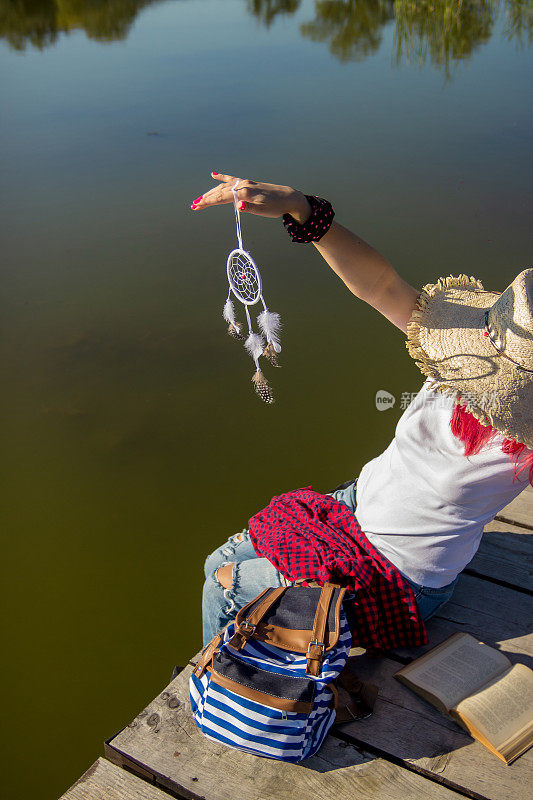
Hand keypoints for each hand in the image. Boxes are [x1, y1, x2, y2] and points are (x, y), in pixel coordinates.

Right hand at [190, 172, 311, 223]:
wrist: (288, 198)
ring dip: (211, 192)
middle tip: (194, 205)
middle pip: (220, 191)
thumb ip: (250, 208)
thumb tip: (238, 205)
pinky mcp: (248, 184)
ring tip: (201, 199)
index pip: (222, 197)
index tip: (197, 206)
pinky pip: (232, 179)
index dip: (208, 201)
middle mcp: (242, 185)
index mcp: (245, 192)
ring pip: (224, 187)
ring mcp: (244, 183)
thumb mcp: (264, 210)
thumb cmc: (276, 207)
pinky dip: (222, 177)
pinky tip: (214, 174)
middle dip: (206, 198)